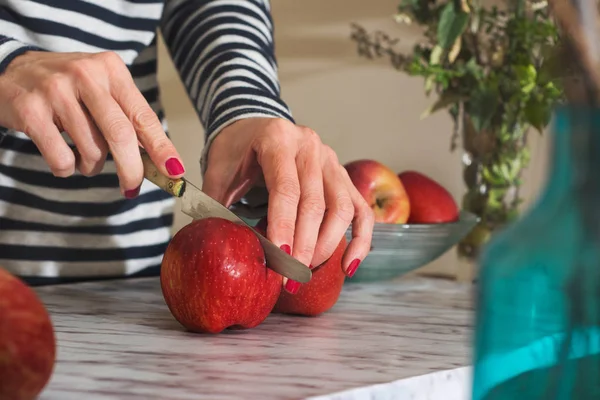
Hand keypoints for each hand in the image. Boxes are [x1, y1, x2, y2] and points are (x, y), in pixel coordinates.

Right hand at [0, 51, 184, 196]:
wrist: (7, 71)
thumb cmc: (67, 87)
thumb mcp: (100, 89)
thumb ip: (126, 117)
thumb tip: (159, 161)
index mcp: (111, 70)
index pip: (143, 115)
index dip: (161, 148)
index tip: (174, 171)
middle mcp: (86, 75)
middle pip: (121, 135)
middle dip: (132, 169)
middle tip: (132, 187)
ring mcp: (56, 91)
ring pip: (92, 151)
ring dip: (92, 167)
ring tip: (84, 157)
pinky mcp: (31, 112)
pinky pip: (62, 159)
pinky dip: (67, 169)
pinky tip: (62, 157)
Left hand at [202, 117, 373, 292]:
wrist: (254, 127)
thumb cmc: (236, 152)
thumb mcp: (218, 172)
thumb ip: (217, 205)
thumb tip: (218, 244)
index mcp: (278, 140)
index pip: (285, 188)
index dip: (284, 225)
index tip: (280, 257)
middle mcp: (310, 147)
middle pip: (315, 203)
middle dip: (303, 246)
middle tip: (290, 278)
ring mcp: (331, 160)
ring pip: (342, 209)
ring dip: (327, 246)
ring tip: (305, 271)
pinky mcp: (343, 177)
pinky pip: (360, 210)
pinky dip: (360, 240)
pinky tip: (347, 267)